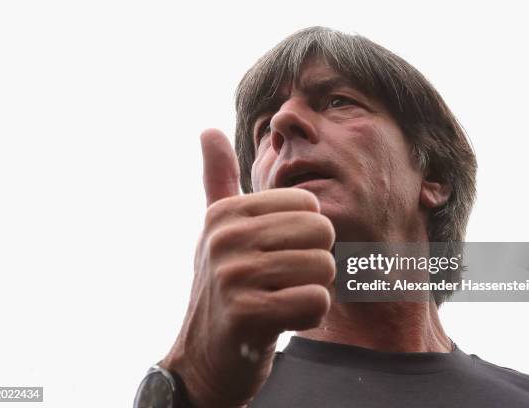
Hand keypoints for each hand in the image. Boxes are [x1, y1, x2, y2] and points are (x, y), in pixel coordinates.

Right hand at [161, 129, 334, 406]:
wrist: (205, 356)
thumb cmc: (220, 285)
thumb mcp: (215, 229)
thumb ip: (218, 180)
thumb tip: (207, 129)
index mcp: (226, 212)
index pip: (309, 206)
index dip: (306, 235)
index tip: (278, 254)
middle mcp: (226, 238)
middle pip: (321, 234)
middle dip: (314, 263)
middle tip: (285, 281)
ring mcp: (234, 276)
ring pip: (323, 268)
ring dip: (312, 290)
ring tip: (281, 298)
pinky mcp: (248, 315)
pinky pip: (316, 302)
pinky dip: (309, 315)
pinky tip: (283, 320)